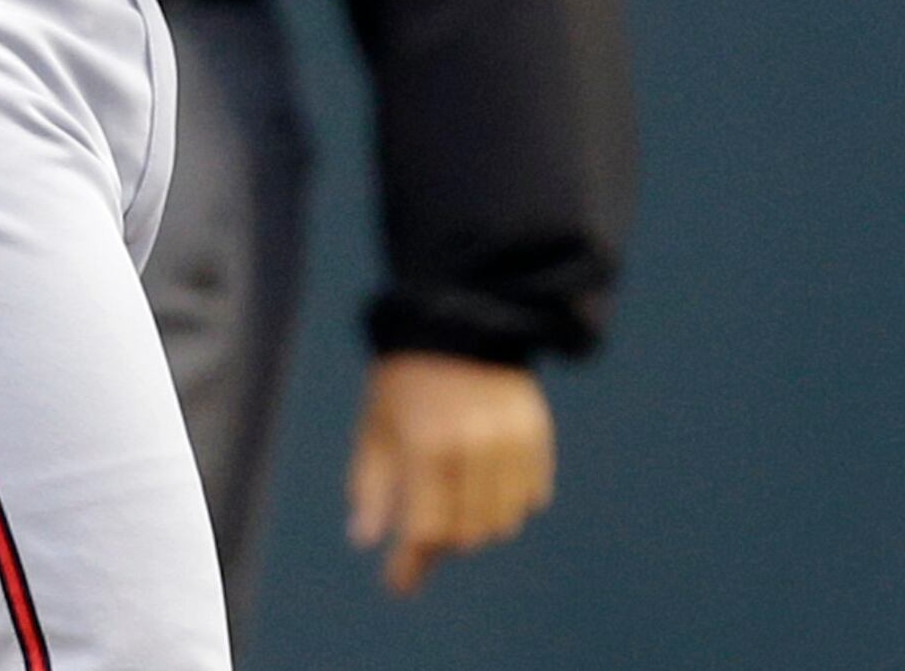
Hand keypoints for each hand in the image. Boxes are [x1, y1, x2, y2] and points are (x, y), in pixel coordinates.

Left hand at [347, 352, 557, 596]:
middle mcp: (476, 448)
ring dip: (478, 529)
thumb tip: (366, 540)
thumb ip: (370, 486)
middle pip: (467, 533)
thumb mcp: (376, 428)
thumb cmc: (406, 379)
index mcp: (429, 446)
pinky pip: (532, 495)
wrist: (462, 319)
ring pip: (503, 521)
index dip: (410, 567)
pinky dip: (512, 504)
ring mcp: (512, 441)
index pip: (425, 530)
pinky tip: (490, 491)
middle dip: (442, 546)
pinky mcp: (537, 434)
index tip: (399, 586)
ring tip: (458, 512)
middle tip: (424, 538)